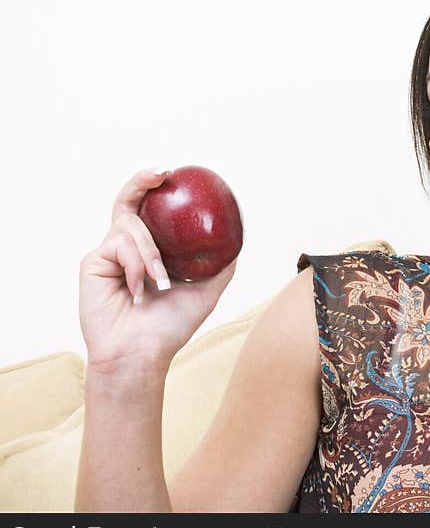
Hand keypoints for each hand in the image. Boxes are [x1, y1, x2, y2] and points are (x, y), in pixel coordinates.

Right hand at [79, 167, 237, 377]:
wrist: (142, 354)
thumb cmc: (170, 328)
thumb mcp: (205, 292)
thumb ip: (219, 267)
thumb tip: (238, 244)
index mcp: (149, 254)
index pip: (148, 213)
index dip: (152, 189)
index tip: (170, 174)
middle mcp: (126, 250)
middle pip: (127, 203)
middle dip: (140, 182)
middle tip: (159, 173)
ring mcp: (108, 254)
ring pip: (131, 226)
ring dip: (151, 252)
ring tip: (160, 281)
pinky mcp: (93, 262)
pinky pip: (119, 245)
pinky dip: (136, 264)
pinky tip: (140, 290)